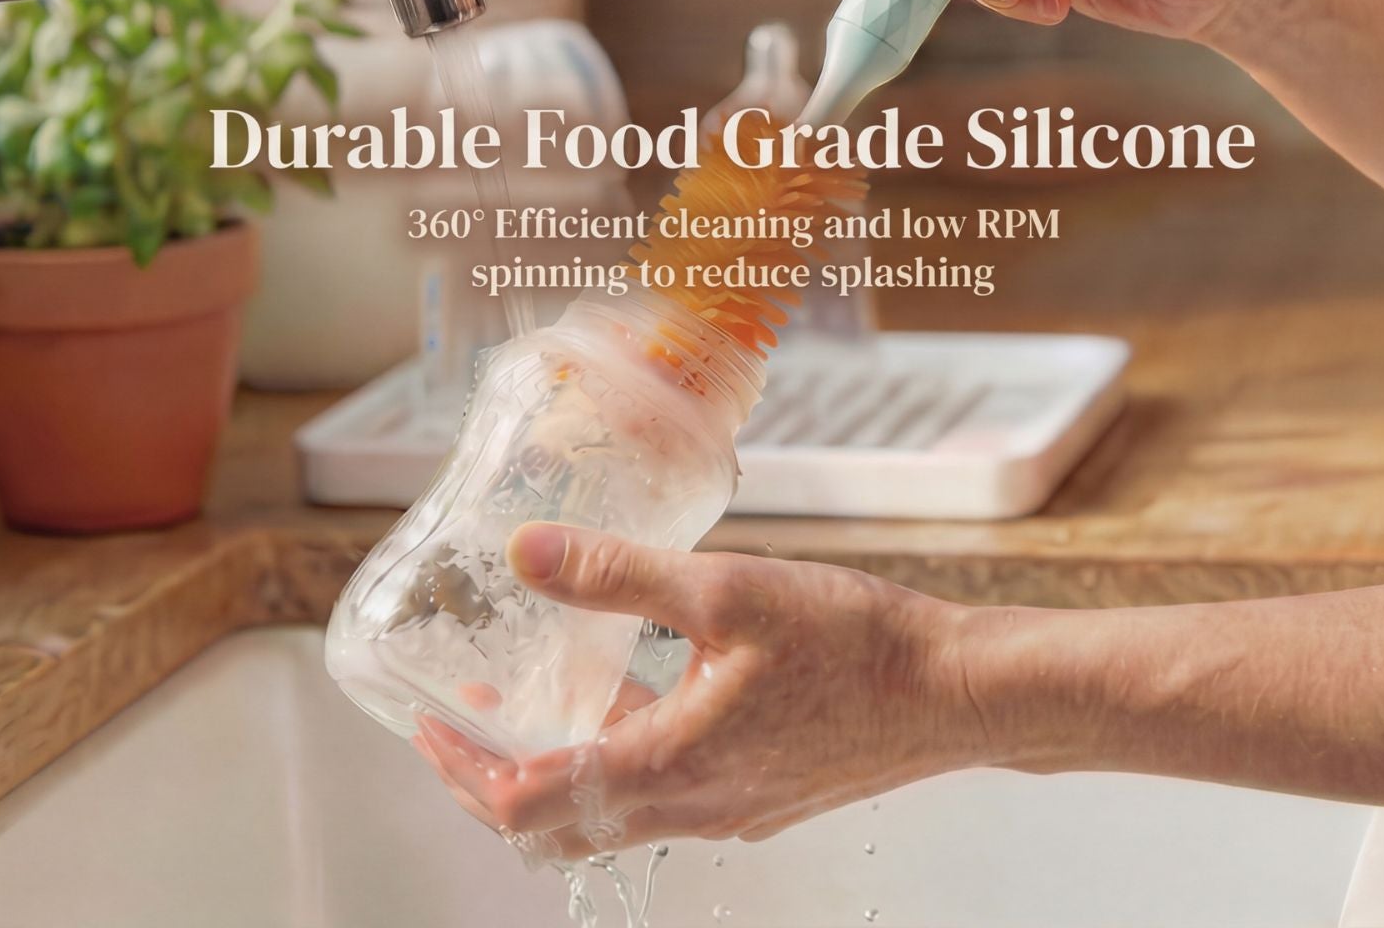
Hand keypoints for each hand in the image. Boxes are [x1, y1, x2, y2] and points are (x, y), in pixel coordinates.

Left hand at [410, 523, 987, 858]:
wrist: (956, 693)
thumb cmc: (858, 643)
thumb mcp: (728, 589)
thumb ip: (619, 577)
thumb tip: (525, 554)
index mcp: (669, 764)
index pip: (527, 803)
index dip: (461, 771)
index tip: (426, 727)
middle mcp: (691, 807)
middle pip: (554, 829)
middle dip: (489, 783)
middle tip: (454, 730)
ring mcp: (726, 810)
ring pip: (608, 820)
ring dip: (551, 773)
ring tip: (523, 705)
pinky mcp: (757, 799)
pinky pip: (660, 801)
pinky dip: (614, 766)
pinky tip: (623, 700)